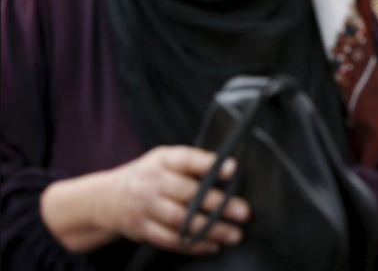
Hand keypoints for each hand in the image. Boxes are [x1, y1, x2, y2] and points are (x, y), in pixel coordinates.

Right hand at [106, 146, 249, 253]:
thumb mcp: (165, 160)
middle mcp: (153, 182)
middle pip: (188, 193)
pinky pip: (170, 239)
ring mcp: (146, 207)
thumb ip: (192, 164)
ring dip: (210, 229)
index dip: (209, 164)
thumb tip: (229, 172)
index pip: (187, 159)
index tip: (232, 169)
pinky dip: (193, 244)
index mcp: (163, 160)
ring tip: (233, 234)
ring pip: (181, 220)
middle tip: (243, 212)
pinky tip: (212, 246)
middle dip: (219, 204)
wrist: (107, 198)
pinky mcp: (142, 229)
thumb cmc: (149, 176)